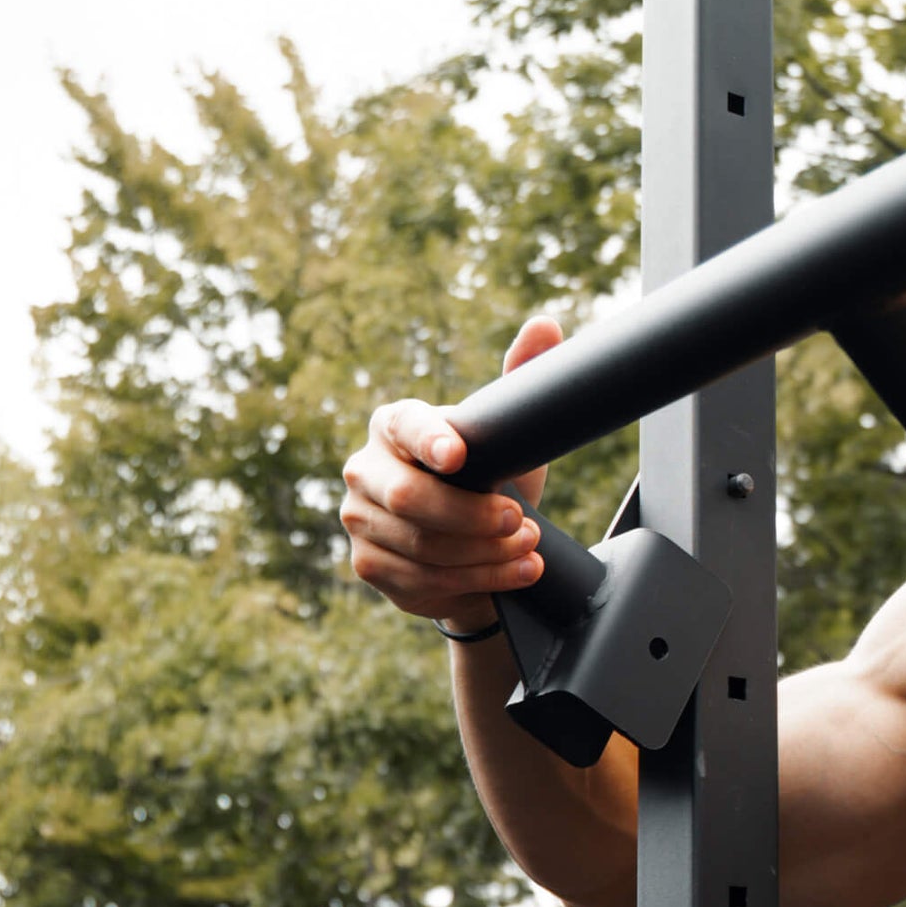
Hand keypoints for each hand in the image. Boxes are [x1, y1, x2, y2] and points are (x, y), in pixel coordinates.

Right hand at [340, 315, 563, 632]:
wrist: (467, 544)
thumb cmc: (486, 477)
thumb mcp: (507, 434)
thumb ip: (522, 378)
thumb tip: (547, 325)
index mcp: (394, 424)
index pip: (405, 426)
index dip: (429, 440)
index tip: (459, 456)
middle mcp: (363, 469)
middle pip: (408, 498)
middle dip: (472, 516)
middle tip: (522, 522)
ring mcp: (358, 519)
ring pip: (420, 546)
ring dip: (485, 554)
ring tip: (529, 551)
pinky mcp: (368, 565)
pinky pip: (422, 580)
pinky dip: (479, 581)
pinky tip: (515, 575)